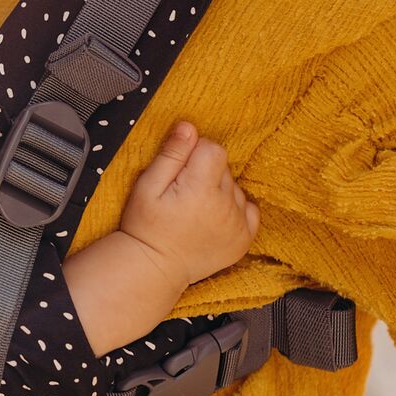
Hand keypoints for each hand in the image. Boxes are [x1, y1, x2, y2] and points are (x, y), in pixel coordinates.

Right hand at [117, 120, 258, 285]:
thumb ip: (171, 155)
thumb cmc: (146, 226)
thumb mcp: (147, 185)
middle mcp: (225, 206)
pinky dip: (235, 208)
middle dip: (206, 172)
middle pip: (225, 168)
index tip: (181, 170)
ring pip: (235, 188)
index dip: (196, 153)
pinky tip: (215, 216)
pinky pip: (250, 209)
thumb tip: (189, 127)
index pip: (214, 149)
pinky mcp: (244, 239)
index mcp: (201, 189)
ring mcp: (238, 224)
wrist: (154, 268)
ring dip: (219, 191)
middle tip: (184, 192)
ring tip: (196, 208)